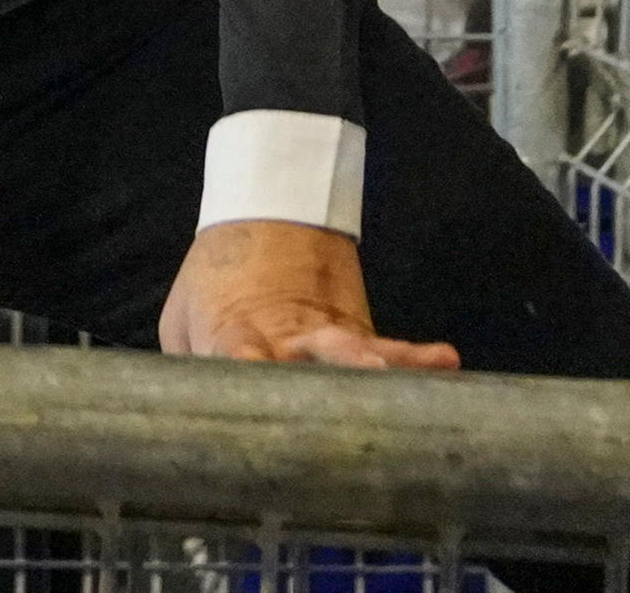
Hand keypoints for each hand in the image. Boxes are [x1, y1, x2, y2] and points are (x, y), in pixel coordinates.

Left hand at [157, 219, 455, 370]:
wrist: (267, 209)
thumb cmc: (217, 275)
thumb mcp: (183, 318)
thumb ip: (193, 371)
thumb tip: (201, 421)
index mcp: (233, 331)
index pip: (236, 351)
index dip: (244, 365)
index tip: (251, 375)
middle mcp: (284, 337)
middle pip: (301, 355)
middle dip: (312, 372)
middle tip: (329, 385)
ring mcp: (324, 333)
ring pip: (350, 351)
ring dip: (368, 362)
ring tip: (384, 369)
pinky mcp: (355, 330)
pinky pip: (387, 347)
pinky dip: (415, 357)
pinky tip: (446, 363)